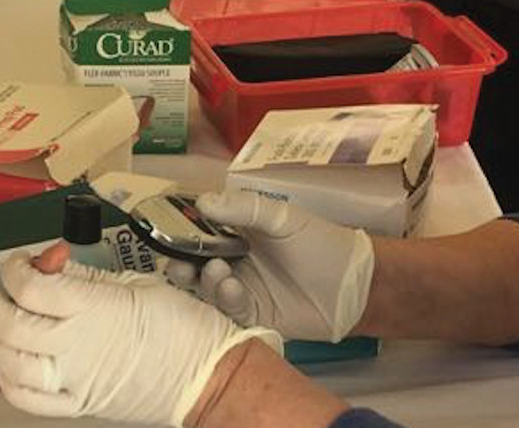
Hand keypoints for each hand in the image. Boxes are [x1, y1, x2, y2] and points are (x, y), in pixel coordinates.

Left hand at [0, 250, 277, 425]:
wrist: (208, 377)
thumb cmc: (180, 326)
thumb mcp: (134, 283)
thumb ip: (84, 276)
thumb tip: (48, 264)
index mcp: (95, 308)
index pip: (30, 287)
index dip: (13, 269)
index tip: (15, 261)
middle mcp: (78, 346)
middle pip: (9, 323)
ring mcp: (75, 380)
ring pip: (9, 363)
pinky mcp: (78, 405)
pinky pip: (27, 398)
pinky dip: (7, 378)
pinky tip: (5, 360)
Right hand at [162, 191, 375, 342]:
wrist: (354, 286)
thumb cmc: (320, 243)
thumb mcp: (283, 218)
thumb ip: (244, 209)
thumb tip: (202, 202)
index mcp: (236, 234)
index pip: (199, 231)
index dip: (179, 231)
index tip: (163, 229)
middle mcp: (232, 261)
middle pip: (194, 263)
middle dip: (181, 263)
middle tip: (178, 262)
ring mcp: (240, 289)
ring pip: (205, 289)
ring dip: (204, 281)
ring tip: (217, 272)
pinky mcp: (251, 316)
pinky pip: (228, 311)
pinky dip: (226, 299)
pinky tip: (233, 289)